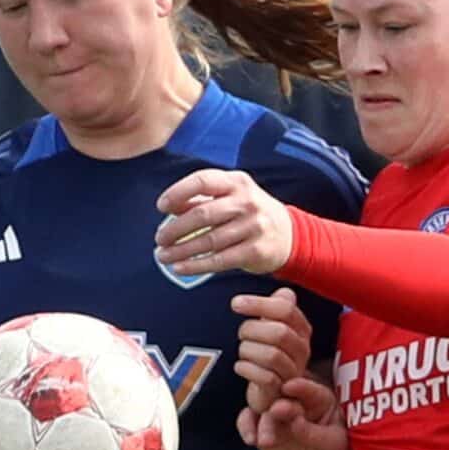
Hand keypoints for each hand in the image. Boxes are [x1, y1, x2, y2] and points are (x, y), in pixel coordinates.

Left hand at [156, 168, 294, 278]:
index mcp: (236, 182)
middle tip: (159, 239)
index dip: (178, 192)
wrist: (289, 235)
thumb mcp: (231, 196)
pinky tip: (180, 268)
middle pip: (203, 214)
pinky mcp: (255, 251)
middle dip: (175, 228)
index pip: (202, 181)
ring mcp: (253, 227)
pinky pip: (219, 260)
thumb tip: (169, 206)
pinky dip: (196, 266)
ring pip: (209, 240)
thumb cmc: (249, 213)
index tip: (161, 207)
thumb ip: (201, 198)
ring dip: (181, 251)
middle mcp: (246, 202)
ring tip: (163, 257)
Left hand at [232, 287, 310, 419]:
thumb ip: (277, 309)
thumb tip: (285, 292)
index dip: (259, 304)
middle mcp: (302, 350)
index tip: (236, 304)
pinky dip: (246, 369)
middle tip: (241, 334)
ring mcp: (292, 372)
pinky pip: (265, 377)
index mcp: (301, 330)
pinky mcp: (280, 390)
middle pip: (279, 332)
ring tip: (243, 352)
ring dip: (248, 350)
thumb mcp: (273, 328)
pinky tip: (240, 367)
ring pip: (272, 355)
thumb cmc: (267, 357)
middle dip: (252, 330)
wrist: (267, 393)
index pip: (285, 309)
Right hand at [242, 374, 348, 449]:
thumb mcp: (331, 444)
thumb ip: (312, 432)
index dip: (299, 386)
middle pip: (279, 392)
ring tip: (266, 441)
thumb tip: (294, 422)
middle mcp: (294, 399)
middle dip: (275, 400)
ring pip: (261, 405)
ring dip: (261, 421)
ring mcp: (275, 411)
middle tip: (274, 411)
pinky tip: (251, 440)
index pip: (307, 388)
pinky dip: (246, 427)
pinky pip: (248, 420)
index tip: (289, 386)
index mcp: (317, 398)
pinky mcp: (261, 425)